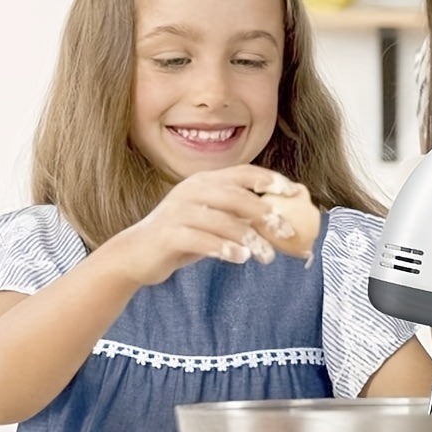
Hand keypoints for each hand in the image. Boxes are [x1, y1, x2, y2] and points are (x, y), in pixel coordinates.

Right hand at [108, 165, 301, 285]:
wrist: (136, 255)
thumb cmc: (183, 237)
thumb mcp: (214, 223)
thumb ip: (241, 218)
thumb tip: (283, 222)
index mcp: (205, 181)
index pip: (243, 172)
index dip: (271, 180)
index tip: (295, 193)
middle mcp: (192, 190)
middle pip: (236, 196)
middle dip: (266, 214)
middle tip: (287, 233)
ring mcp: (178, 211)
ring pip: (222, 220)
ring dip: (249, 238)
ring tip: (267, 257)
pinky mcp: (168, 234)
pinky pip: (202, 240)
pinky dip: (224, 249)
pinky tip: (241, 259)